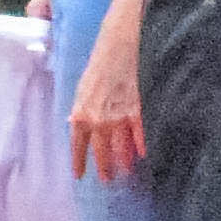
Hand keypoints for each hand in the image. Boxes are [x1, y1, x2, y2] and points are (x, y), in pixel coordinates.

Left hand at [70, 32, 148, 181]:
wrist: (123, 42)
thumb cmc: (101, 58)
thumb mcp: (83, 84)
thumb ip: (81, 107)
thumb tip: (75, 122)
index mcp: (82, 113)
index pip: (77, 145)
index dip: (79, 162)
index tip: (80, 176)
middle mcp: (100, 120)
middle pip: (102, 152)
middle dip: (105, 167)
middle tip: (108, 179)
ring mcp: (121, 118)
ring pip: (123, 149)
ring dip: (125, 162)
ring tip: (127, 171)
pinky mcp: (140, 112)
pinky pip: (142, 137)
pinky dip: (144, 147)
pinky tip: (146, 154)